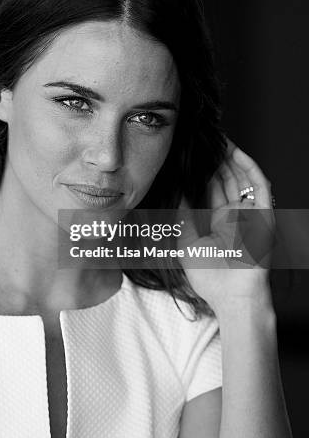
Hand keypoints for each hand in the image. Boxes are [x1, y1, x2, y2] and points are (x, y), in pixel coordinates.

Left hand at [177, 138, 275, 315]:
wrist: (232, 299)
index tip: (189, 155)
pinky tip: (236, 153)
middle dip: (215, 159)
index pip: (210, 190)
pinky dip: (248, 168)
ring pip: (241, 178)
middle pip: (225, 180)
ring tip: (217, 138)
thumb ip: (182, 215)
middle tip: (202, 140)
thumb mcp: (187, 241)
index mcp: (219, 223)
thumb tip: (174, 189)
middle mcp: (236, 216)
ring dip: (231, 158)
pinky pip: (258, 186)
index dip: (202, 172)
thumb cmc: (210, 278)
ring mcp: (250, 215)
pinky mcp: (263, 215)